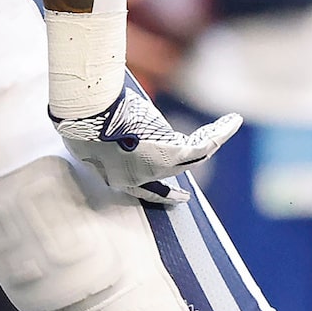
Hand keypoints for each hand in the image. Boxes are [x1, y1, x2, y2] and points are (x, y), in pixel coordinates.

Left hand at [54, 79, 235, 204]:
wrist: (85, 113)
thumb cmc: (80, 115)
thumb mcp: (90, 127)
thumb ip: (103, 131)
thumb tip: (102, 113)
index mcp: (114, 175)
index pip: (139, 189)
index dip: (155, 192)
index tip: (170, 195)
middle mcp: (136, 178)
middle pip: (166, 179)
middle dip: (177, 187)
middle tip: (185, 197)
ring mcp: (155, 168)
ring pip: (190, 159)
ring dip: (211, 140)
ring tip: (227, 124)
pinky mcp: (170, 154)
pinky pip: (202, 145)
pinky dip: (219, 132)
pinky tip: (231, 120)